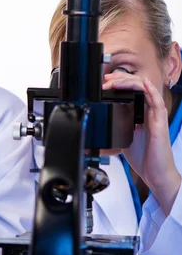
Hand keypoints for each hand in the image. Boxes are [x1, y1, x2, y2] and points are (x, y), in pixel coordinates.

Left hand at [103, 72, 180, 214]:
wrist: (155, 174)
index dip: (118, 83)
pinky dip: (151, 91)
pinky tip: (144, 84)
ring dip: (130, 82)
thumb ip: (114, 128)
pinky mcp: (160, 123)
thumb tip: (95, 128)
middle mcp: (148, 112)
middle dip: (120, 79)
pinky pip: (157, 103)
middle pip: (136, 87)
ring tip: (116, 81)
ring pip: (145, 90)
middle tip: (106, 79)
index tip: (104, 83)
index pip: (130, 91)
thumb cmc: (144, 158)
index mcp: (139, 113)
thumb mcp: (122, 138)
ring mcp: (155, 116)